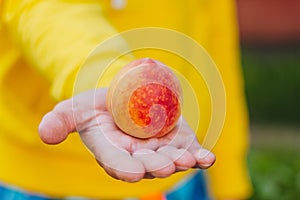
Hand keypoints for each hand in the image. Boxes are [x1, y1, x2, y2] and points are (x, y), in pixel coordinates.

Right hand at [38, 88, 214, 181]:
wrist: (121, 97)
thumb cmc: (95, 107)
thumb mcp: (74, 109)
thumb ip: (60, 122)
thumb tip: (45, 134)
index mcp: (111, 152)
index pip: (116, 163)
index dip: (123, 168)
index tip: (132, 173)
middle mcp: (136, 156)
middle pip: (147, 164)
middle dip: (156, 166)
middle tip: (165, 166)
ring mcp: (157, 150)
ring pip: (170, 159)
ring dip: (180, 160)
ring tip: (189, 159)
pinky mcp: (174, 139)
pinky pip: (187, 149)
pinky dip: (198, 155)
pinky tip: (207, 158)